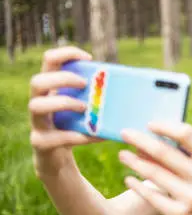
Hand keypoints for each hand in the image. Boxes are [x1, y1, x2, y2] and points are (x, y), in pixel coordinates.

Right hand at [29, 47, 100, 173]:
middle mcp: (39, 102)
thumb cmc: (75, 128)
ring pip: (37, 106)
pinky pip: (52, 137)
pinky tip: (90, 135)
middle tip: (84, 84)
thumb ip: (97, 97)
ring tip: (84, 108)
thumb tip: (132, 88)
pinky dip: (73, 135)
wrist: (58, 160)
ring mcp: (37, 123)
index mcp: (51, 89)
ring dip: (63, 103)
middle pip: (37, 81)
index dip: (65, 54)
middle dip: (62, 79)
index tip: (88, 57)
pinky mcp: (40, 142)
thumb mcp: (85, 110)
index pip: (49, 60)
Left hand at [118, 122, 191, 214]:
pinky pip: (151, 195)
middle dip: (140, 140)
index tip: (149, 124)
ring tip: (122, 155)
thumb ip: (189, 156)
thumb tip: (153, 140)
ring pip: (154, 173)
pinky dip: (137, 185)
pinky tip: (128, 179)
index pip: (187, 134)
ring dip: (134, 161)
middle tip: (124, 133)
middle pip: (165, 152)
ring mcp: (191, 197)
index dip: (165, 127)